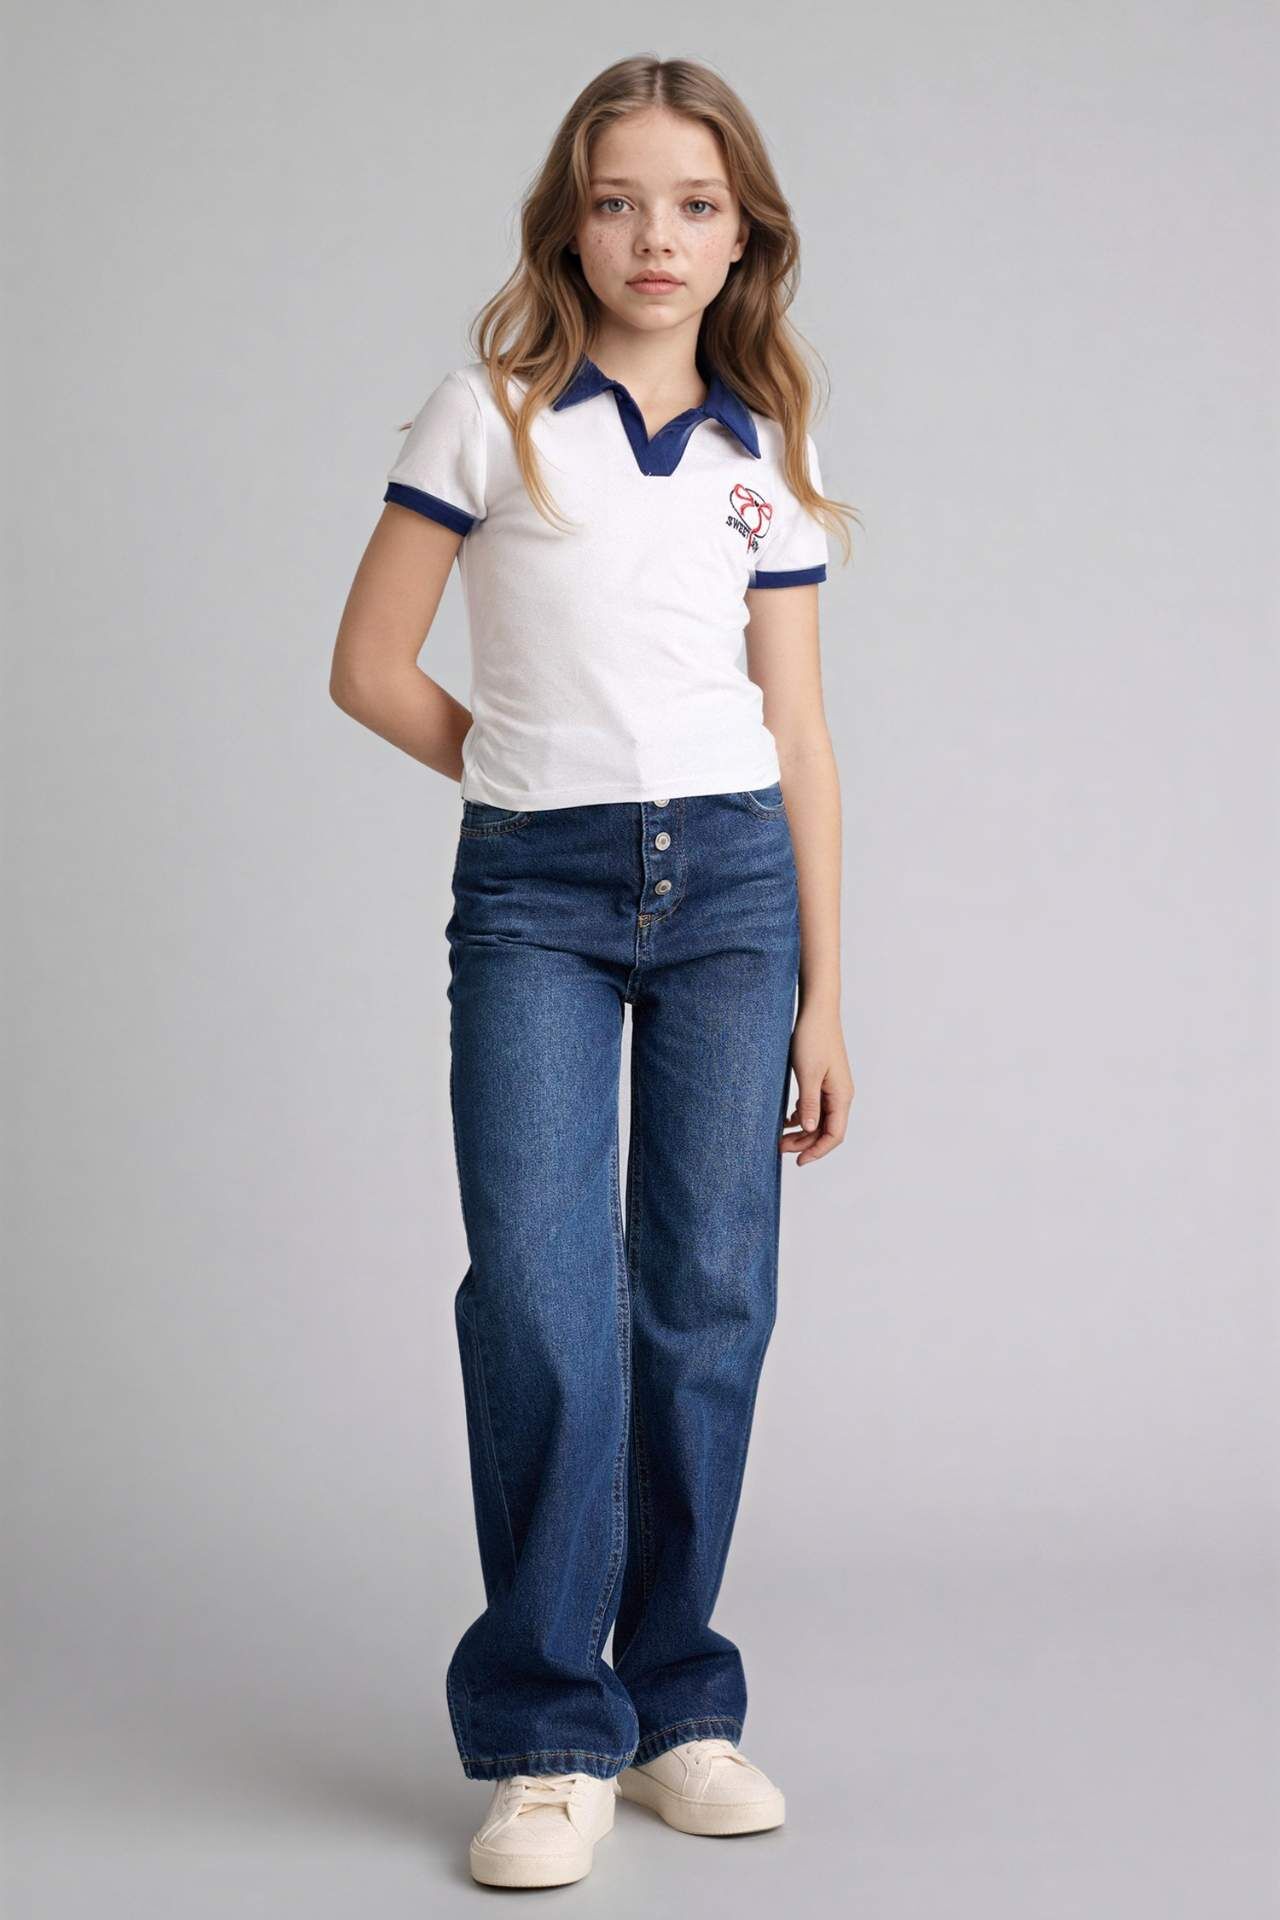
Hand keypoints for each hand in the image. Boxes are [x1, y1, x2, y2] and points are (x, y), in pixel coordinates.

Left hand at [781, 1005, 853, 1164]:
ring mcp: (833, 1088)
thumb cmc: (813, 1039)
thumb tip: (808, 1129)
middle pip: (826, 1131)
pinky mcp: (823, 1080)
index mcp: (841, 1096)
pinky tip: (786, 1119)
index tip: (797, 1161)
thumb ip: (809, 1103)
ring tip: (779, 1136)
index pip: (834, 1135)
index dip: (817, 1151)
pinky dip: (801, 1116)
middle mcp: (841, 1095)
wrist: (817, 1011)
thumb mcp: (807, 1074)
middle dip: (805, 1143)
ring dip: (802, 1131)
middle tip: (778, 1147)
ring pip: (819, 1120)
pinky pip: (815, 1107)